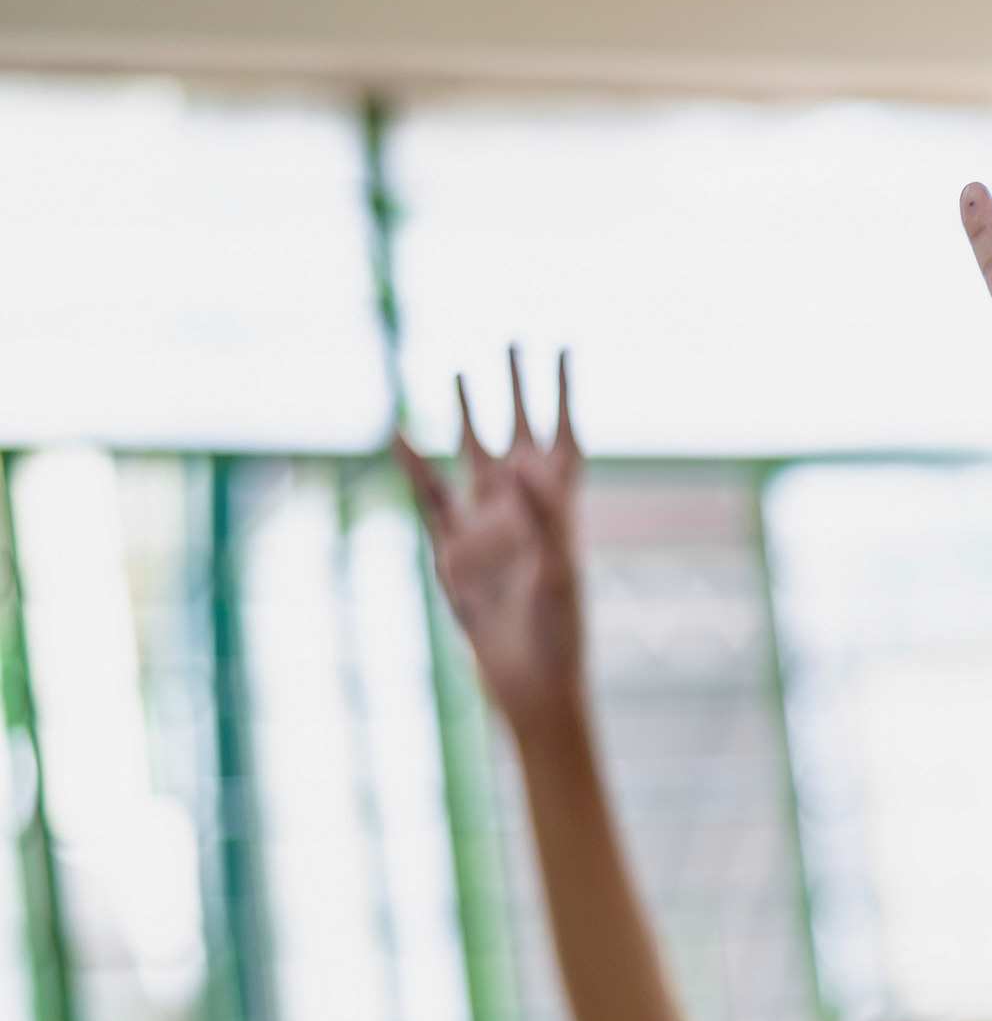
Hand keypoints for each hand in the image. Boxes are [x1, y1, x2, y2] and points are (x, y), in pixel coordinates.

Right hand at [391, 349, 585, 735]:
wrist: (531, 679)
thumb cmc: (558, 630)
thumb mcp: (559, 569)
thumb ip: (544, 514)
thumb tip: (522, 460)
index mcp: (558, 509)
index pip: (563, 437)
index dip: (562, 394)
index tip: (562, 348)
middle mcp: (523, 509)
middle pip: (520, 433)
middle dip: (517, 389)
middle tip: (513, 340)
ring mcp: (487, 527)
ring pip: (473, 455)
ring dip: (466, 415)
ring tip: (459, 372)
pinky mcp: (453, 551)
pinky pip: (431, 498)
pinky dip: (414, 467)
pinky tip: (399, 433)